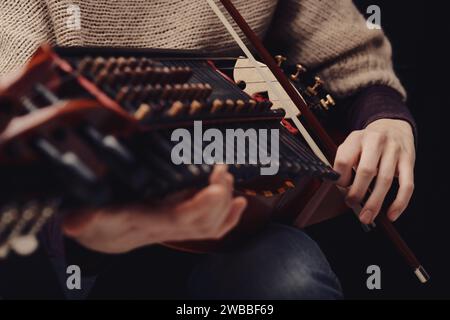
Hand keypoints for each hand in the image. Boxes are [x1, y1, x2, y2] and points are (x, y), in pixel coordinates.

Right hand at [62, 165, 246, 253]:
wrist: (99, 235)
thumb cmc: (92, 219)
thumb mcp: (80, 215)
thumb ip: (81, 219)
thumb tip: (76, 221)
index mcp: (141, 224)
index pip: (178, 220)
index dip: (202, 206)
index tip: (218, 186)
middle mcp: (161, 229)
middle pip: (200, 223)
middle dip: (218, 198)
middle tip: (223, 172)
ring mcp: (172, 228)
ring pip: (208, 227)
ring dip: (224, 204)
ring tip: (228, 179)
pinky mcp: (179, 222)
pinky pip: (209, 228)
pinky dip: (227, 216)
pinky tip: (238, 203)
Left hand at [333, 119, 414, 223]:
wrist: (394, 126)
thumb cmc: (368, 141)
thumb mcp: (352, 143)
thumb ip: (344, 161)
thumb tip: (338, 186)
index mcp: (357, 138)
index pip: (344, 159)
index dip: (340, 177)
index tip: (340, 187)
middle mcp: (376, 142)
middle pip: (366, 171)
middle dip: (356, 192)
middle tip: (351, 203)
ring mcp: (394, 151)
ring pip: (385, 180)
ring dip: (375, 202)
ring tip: (367, 216)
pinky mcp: (409, 161)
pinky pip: (407, 185)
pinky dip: (400, 202)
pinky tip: (392, 214)